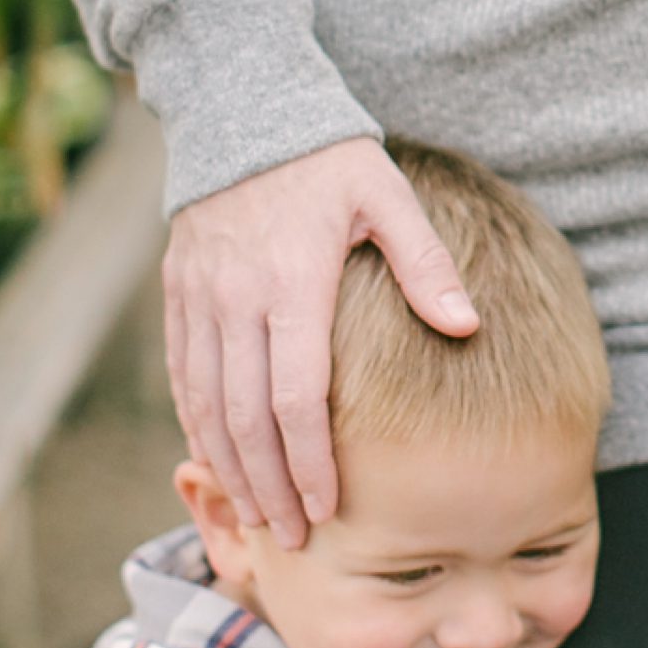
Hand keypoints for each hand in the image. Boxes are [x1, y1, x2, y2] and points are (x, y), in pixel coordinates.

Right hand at [163, 137, 477, 548]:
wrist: (242, 108)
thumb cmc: (330, 157)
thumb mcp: (387, 195)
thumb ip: (426, 264)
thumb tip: (469, 326)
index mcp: (293, 281)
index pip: (298, 395)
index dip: (310, 460)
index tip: (326, 508)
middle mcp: (237, 297)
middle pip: (247, 416)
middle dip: (270, 485)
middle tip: (294, 538)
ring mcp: (200, 296)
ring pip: (206, 403)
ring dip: (231, 467)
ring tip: (258, 516)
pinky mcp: (178, 292)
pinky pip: (182, 373)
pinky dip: (197, 425)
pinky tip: (216, 460)